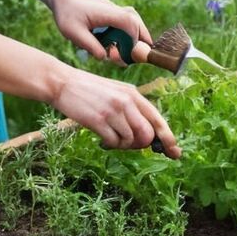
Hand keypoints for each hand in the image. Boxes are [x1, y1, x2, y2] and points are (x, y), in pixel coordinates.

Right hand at [48, 65, 180, 157]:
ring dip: (123, 146)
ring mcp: (113, 111)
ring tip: (111, 140)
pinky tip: (102, 141)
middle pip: (147, 135)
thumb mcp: (116, 92)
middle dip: (141, 145)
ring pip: (131, 140)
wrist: (62, 82)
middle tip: (128, 145)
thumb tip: (148, 135)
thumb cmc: (90, 90)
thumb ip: (133, 108)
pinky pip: (114, 142)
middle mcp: (127, 102)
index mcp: (134, 94)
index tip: (174, 152)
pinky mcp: (98, 120)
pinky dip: (110, 145)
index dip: (168, 138)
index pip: (158, 120)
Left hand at [50, 0, 151, 62]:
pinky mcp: (113, 13)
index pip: (130, 23)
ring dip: (136, 36)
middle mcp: (115, 10)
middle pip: (137, 22)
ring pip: (134, 22)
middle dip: (142, 39)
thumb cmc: (66, 13)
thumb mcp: (74, 33)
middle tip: (141, 55)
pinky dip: (129, 33)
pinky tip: (123, 44)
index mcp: (107, 12)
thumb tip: (106, 57)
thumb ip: (91, 46)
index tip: (131, 54)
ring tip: (132, 51)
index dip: (135, 39)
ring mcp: (115, 10)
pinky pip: (127, 23)